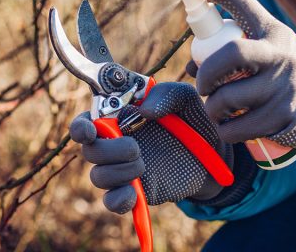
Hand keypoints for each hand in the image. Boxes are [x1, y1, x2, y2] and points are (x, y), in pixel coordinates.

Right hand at [70, 82, 232, 213]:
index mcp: (119, 117)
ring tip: (143, 165)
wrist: (214, 153)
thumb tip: (143, 110)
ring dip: (118, 172)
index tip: (90, 131)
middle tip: (135, 148)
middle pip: (89, 151)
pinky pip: (112, 201)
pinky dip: (119, 200)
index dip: (81, 128)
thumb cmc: (193, 119)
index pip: (85, 122)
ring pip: (98, 177)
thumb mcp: (186, 99)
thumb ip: (166, 94)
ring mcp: (123, 169)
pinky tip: (134, 193)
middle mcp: (115, 144)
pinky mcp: (135, 191)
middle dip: (108, 151)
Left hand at [179, 0, 295, 150]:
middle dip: (206, 74)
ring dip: (212, 108)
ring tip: (217, 109)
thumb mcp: (264, 45)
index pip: (240, 0)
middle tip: (203, 85)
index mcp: (270, 30)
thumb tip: (191, 64)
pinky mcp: (284, 119)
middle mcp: (280, 54)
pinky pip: (237, 129)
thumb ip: (228, 48)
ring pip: (227, 99)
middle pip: (230, 56)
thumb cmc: (280, 66)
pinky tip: (229, 125)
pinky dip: (224, 130)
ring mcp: (284, 87)